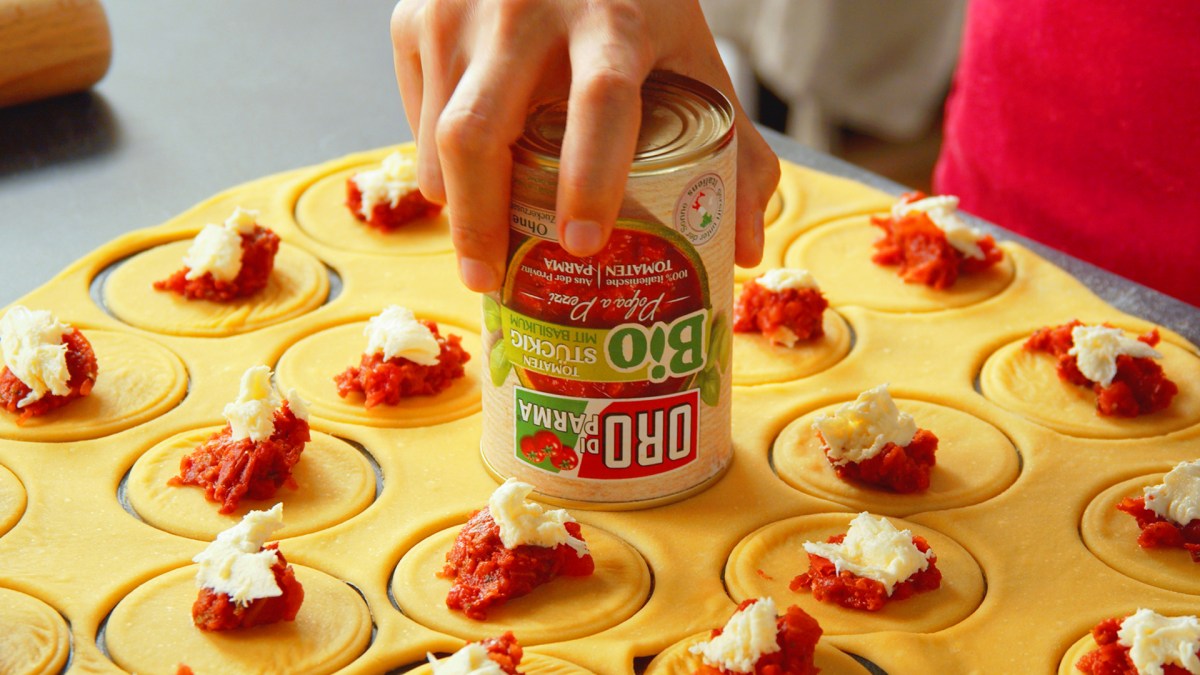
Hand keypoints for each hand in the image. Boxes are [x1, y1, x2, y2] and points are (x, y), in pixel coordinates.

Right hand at [392, 0, 779, 291]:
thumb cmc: (633, 4)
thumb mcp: (691, 57)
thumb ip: (734, 149)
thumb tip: (742, 252)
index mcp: (612, 20)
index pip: (597, 103)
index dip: (589, 179)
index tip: (582, 245)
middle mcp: (525, 10)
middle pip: (478, 134)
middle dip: (478, 223)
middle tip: (491, 280)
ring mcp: (459, 10)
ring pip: (436, 136)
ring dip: (455, 202)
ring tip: (482, 238)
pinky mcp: (414, 16)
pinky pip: (416, 118)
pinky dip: (437, 162)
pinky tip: (468, 176)